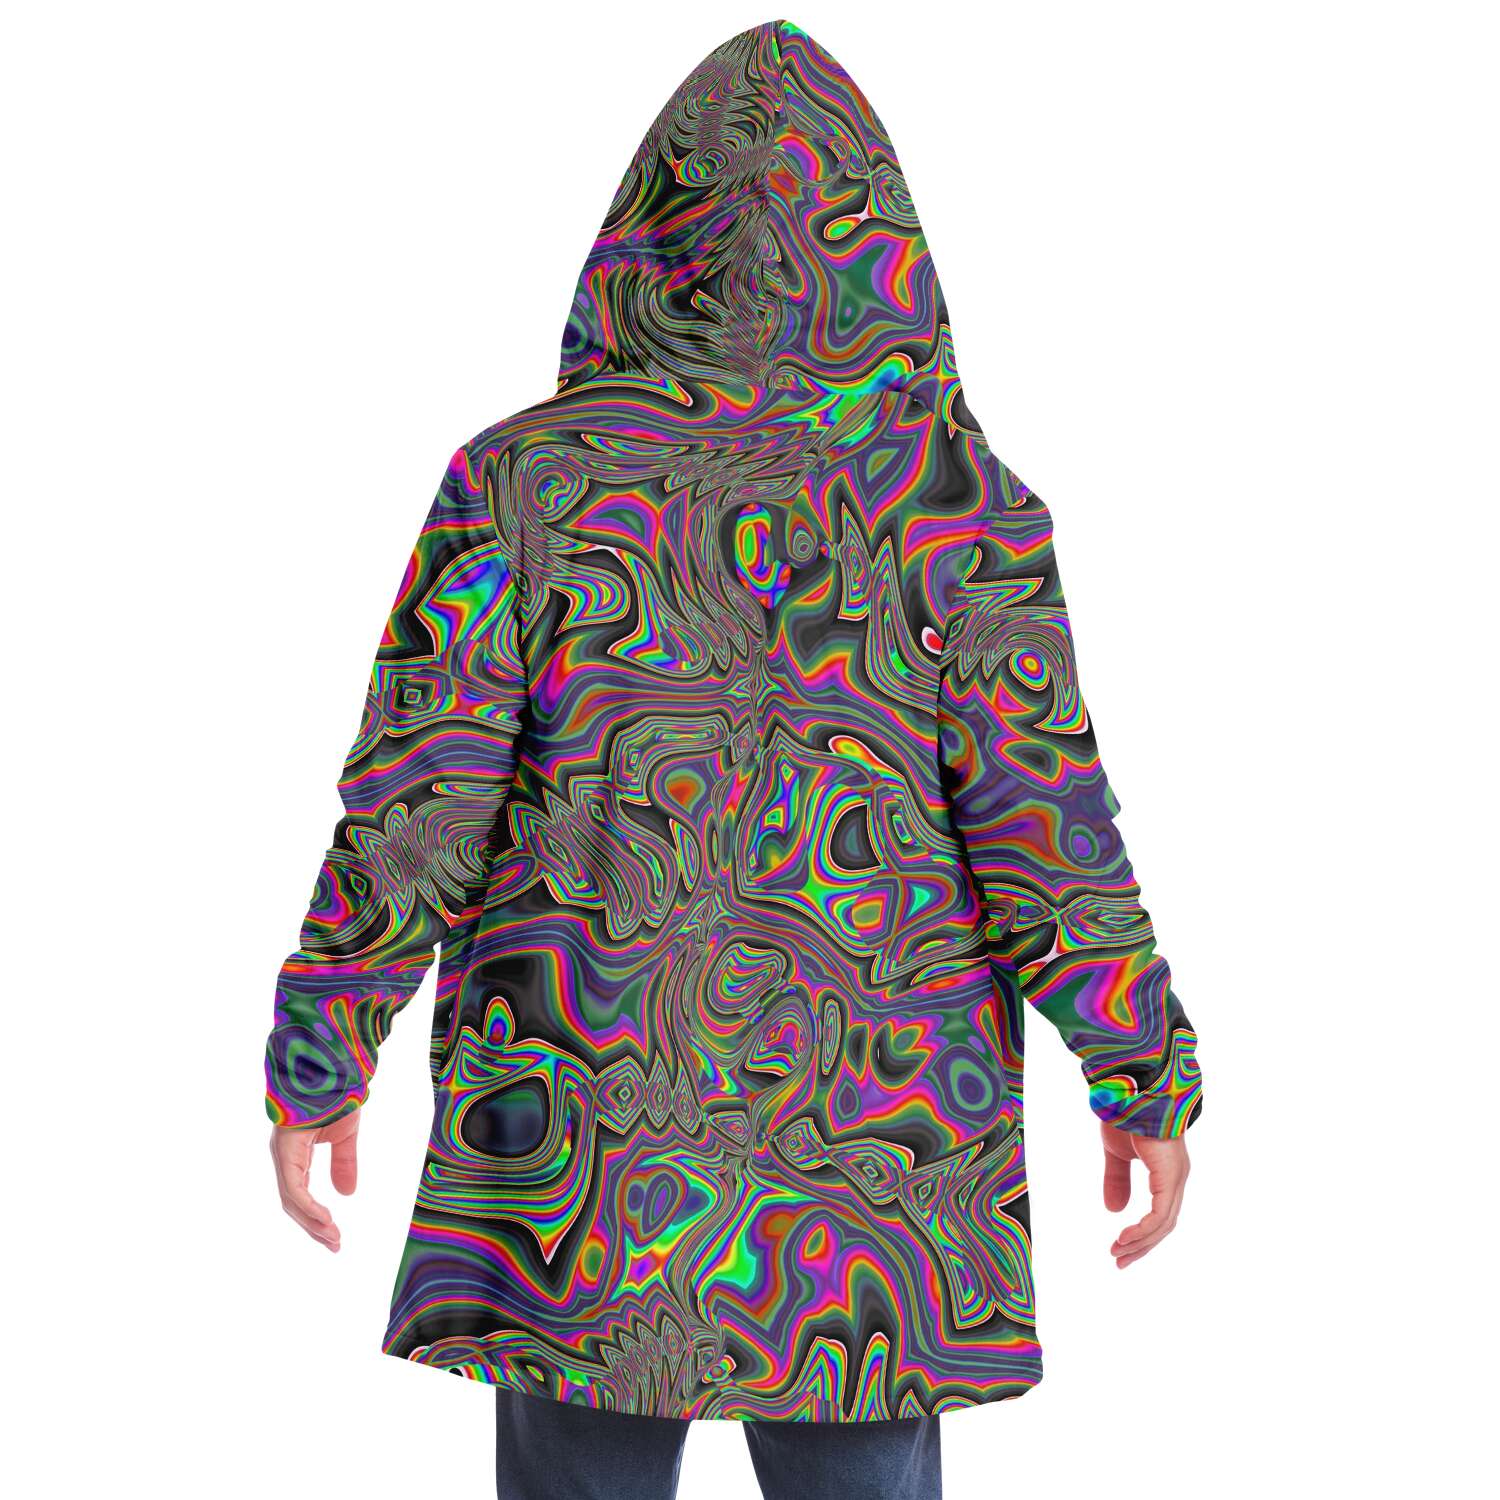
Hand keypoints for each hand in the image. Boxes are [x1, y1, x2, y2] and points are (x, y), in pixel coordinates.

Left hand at [270, 1109, 359, 1251]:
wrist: (332, 1069)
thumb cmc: (337, 1097)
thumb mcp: (345, 1135)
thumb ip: (343, 1163)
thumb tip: (347, 1194)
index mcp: (294, 1155)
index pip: (299, 1196)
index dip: (315, 1219)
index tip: (334, 1236)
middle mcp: (284, 1157)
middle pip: (293, 1203)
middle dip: (313, 1227)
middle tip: (335, 1245)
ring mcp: (282, 1153)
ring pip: (291, 1199)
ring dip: (312, 1222)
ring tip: (333, 1238)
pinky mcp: (286, 1149)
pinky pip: (293, 1186)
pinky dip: (308, 1205)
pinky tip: (325, 1218)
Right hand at [1101, 1121, 1189, 1267]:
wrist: (1131, 1089)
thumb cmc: (1126, 1113)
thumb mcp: (1116, 1153)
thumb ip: (1117, 1179)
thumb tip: (1114, 1210)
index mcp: (1167, 1172)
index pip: (1160, 1214)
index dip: (1141, 1234)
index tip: (1120, 1248)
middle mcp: (1176, 1178)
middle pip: (1164, 1225)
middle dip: (1142, 1246)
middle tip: (1120, 1261)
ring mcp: (1176, 1177)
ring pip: (1164, 1224)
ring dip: (1141, 1242)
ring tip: (1118, 1252)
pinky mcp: (1170, 1176)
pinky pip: (1160, 1214)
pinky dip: (1143, 1230)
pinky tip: (1125, 1238)